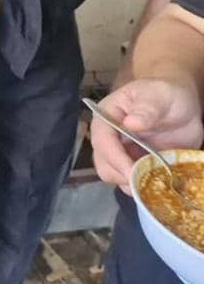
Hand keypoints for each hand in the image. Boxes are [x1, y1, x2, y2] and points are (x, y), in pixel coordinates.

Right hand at [91, 78, 203, 192]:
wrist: (182, 106)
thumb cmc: (166, 94)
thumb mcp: (159, 95)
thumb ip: (147, 108)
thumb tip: (131, 123)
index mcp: (107, 116)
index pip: (102, 139)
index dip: (114, 157)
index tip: (131, 171)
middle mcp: (110, 138)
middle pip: (103, 164)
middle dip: (121, 175)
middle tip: (146, 181)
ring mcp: (122, 154)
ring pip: (115, 177)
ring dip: (133, 184)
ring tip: (155, 183)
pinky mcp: (136, 166)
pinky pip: (133, 183)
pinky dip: (145, 188)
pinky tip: (160, 183)